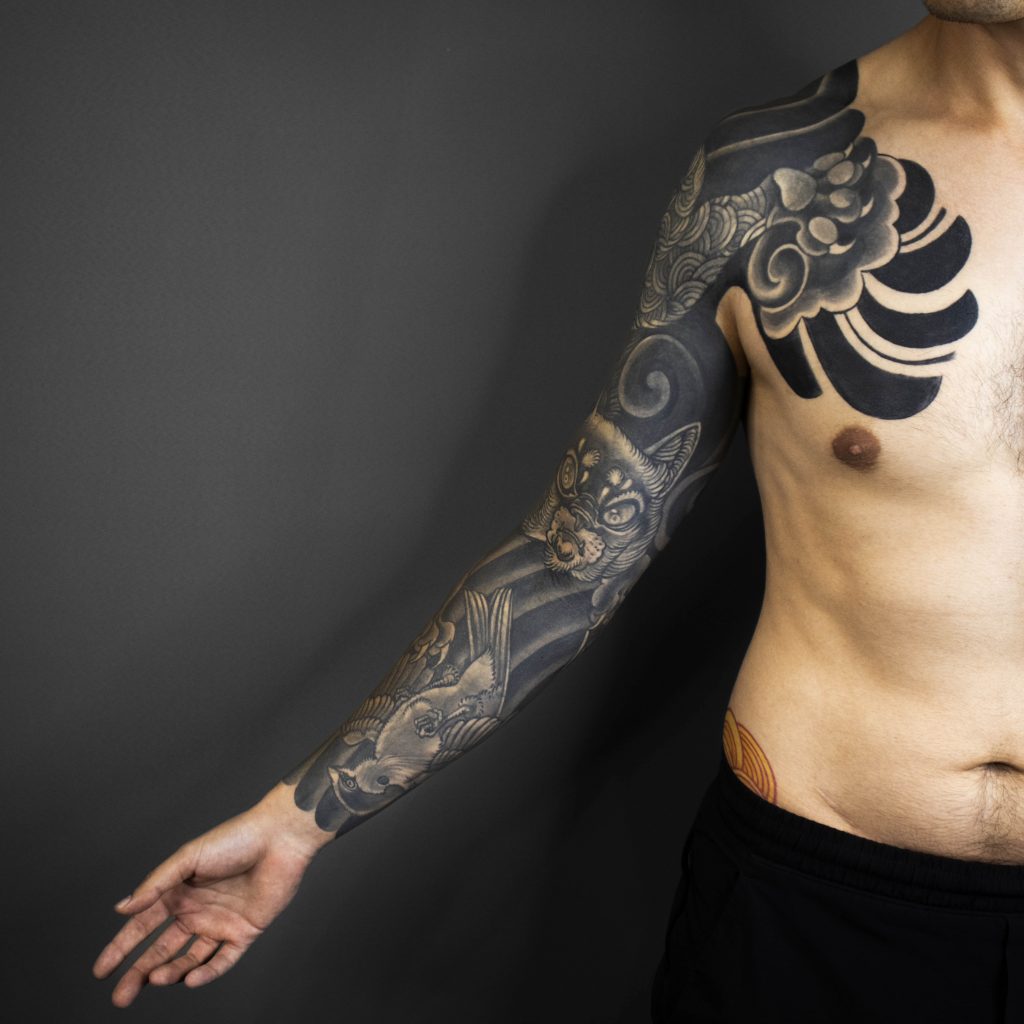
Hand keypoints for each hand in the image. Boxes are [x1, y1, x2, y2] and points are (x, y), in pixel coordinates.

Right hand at [93, 785, 329, 1006]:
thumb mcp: (188, 858)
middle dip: (139, 973)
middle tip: (121, 997)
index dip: (121, 947)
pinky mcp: (245, 932)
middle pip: (161, 950)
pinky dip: (207, 973)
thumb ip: (156, 885)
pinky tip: (191, 978)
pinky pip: (222, 960)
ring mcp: (220, 923)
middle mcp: (196, 910)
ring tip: (157, 978)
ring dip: (171, 972)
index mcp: (178, 892)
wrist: (279, 838)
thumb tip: (122, 909)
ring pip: (188, 958)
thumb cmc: (234, 839)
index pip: (142, 925)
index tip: (101, 971)